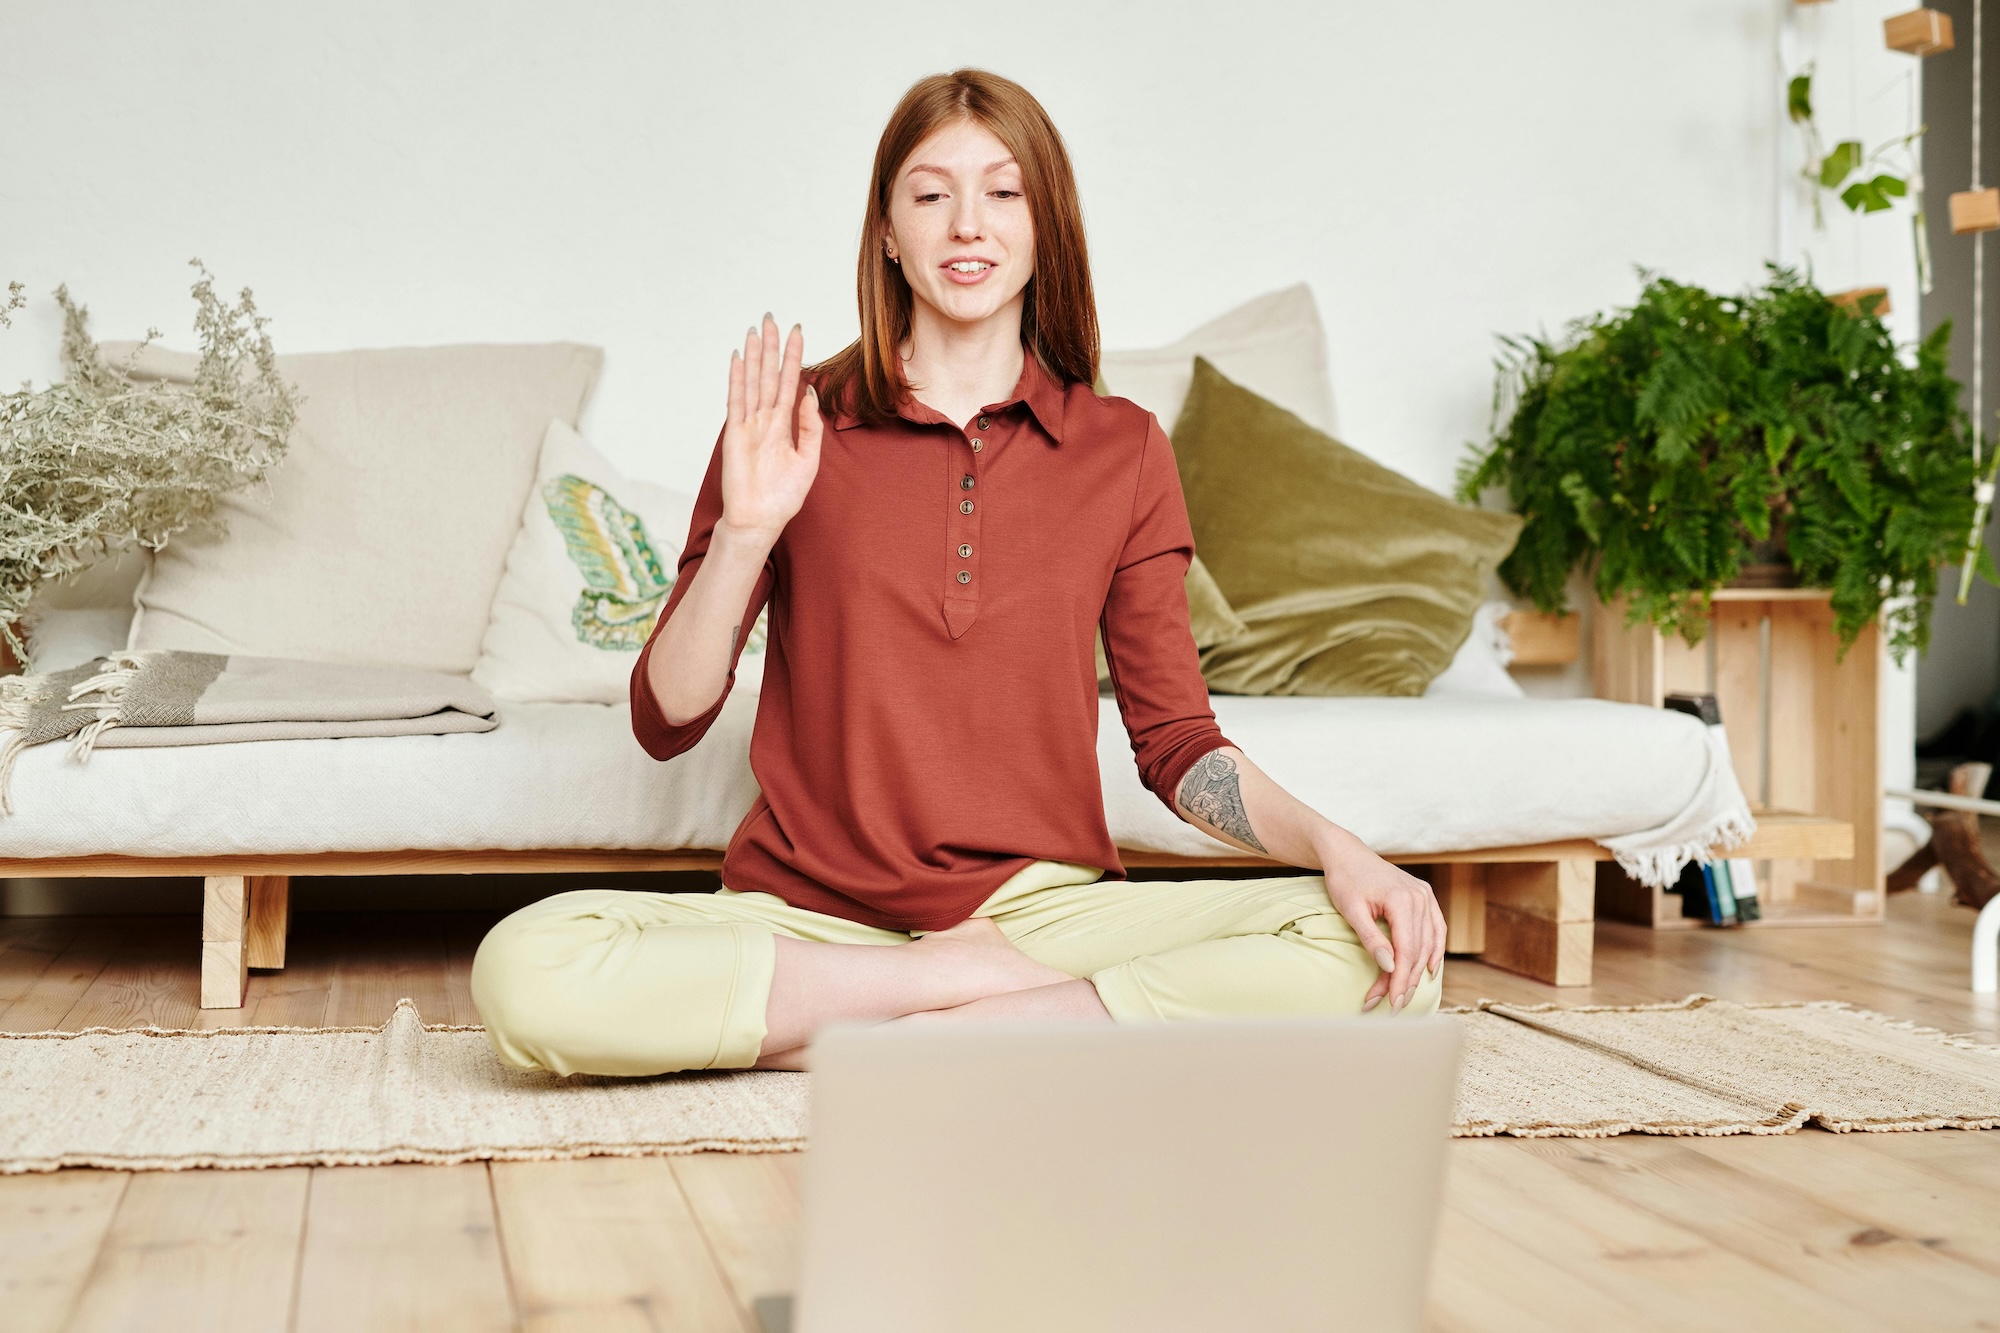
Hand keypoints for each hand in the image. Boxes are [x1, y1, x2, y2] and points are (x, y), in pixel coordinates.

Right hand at [720, 314, 821, 543]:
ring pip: (753, 382)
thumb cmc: (783, 496)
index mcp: (784, 425)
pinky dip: (737, 380)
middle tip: (772, 317)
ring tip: (756, 329)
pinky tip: (738, 359)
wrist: (761, 520)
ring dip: (754, 356)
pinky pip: (736, 402)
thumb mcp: (808, 460)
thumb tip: (811, 393)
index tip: (797, 332)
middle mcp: (765, 420)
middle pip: (768, 375)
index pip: (789, 383)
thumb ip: (810, 427)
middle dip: (772, 347)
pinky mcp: (735, 435)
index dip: (793, 358)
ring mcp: (749, 426)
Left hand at [1318, 845, 1445, 1013]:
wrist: (1347, 854)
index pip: (1407, 950)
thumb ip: (1371, 939)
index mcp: (1403, 900)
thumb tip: (1390, 967)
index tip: (1392, 1003)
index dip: (1401, 980)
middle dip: (1406, 981)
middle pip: (1419, 951)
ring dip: (1418, 972)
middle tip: (1392, 1006)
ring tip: (1404, 994)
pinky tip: (1429, 970)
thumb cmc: (1345, 880)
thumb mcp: (1351, 910)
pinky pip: (1436, 929)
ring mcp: (1425, 896)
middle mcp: (1420, 897)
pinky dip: (1434, 950)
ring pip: (1429, 943)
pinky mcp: (1425, 897)